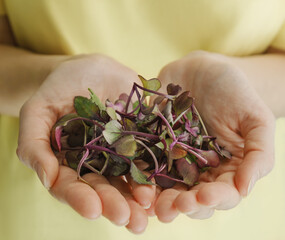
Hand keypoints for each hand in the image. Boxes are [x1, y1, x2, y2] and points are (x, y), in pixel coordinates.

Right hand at [16, 54, 154, 233]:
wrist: (92, 68)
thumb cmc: (60, 87)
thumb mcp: (38, 110)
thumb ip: (34, 144)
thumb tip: (47, 179)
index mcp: (70, 162)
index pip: (72, 186)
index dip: (80, 198)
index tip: (93, 209)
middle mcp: (96, 163)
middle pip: (104, 188)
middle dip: (115, 205)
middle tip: (129, 221)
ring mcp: (121, 153)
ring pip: (129, 179)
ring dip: (139, 197)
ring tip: (149, 212)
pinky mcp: (141, 140)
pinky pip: (149, 156)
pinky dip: (155, 171)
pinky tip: (163, 184)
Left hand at [152, 51, 274, 221]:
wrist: (201, 71)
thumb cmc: (234, 92)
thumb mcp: (255, 119)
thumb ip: (258, 154)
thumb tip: (245, 189)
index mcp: (226, 168)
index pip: (223, 193)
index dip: (215, 199)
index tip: (204, 197)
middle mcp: (199, 170)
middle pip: (192, 197)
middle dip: (184, 205)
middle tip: (175, 206)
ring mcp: (174, 160)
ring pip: (166, 188)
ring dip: (159, 199)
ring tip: (151, 204)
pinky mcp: (153, 147)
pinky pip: (145, 165)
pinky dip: (140, 177)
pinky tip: (135, 185)